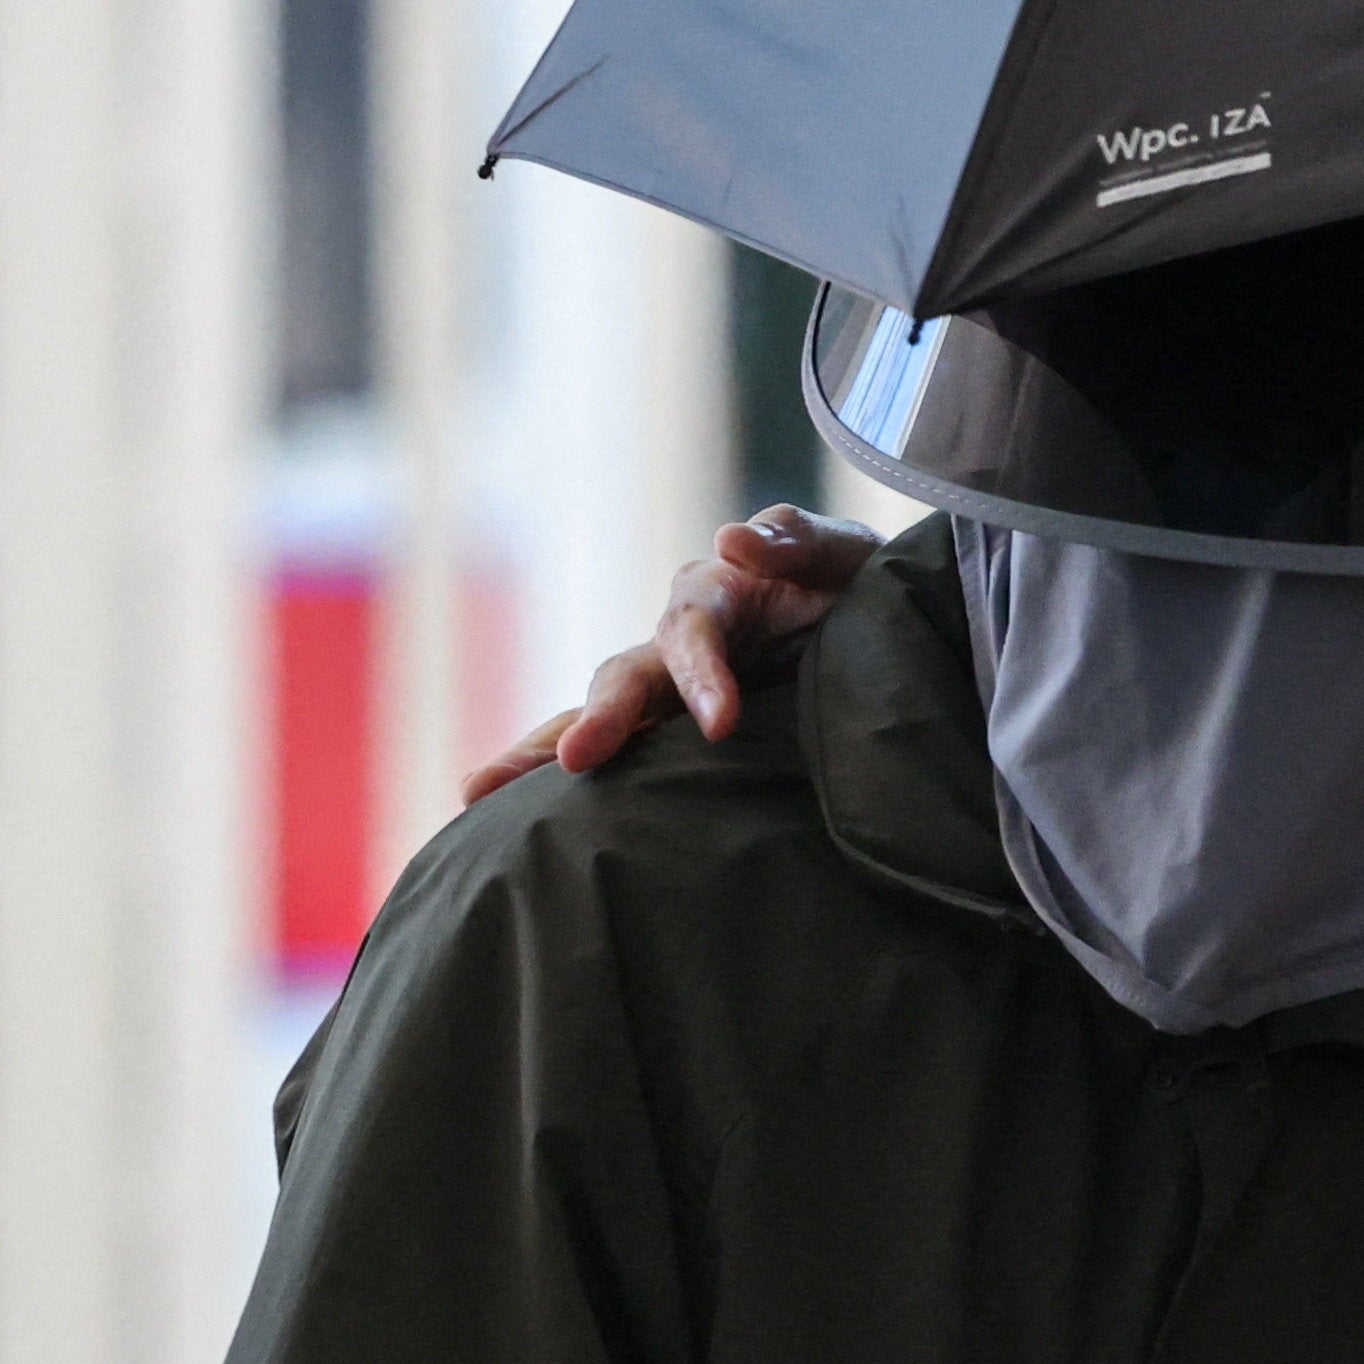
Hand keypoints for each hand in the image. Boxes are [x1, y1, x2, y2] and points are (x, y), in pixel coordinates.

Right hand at [465, 507, 881, 804]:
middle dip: (595, 720)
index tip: (721, 724)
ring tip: (479, 793)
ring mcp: (671, 692)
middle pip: (622, 678)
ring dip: (545, 751)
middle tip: (570, 761)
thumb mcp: (846, 556)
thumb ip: (800, 542)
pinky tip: (512, 824)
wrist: (885, 635)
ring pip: (601, 718)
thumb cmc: (863, 589)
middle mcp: (678, 643)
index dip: (702, 675)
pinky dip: (562, 783)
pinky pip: (623, 758)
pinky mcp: (678, 733)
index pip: (694, 634)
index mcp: (717, 597)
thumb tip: (732, 539)